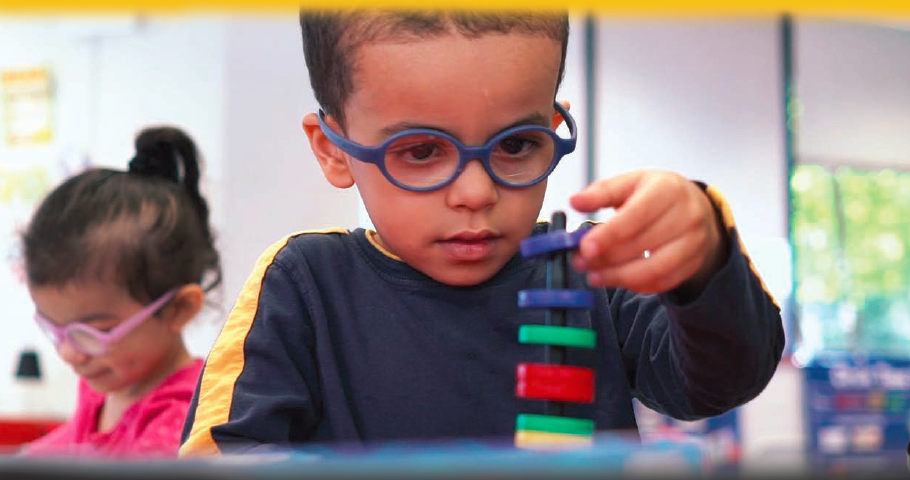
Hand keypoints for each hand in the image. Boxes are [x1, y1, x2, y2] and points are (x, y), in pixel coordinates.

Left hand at [569, 170, 727, 296]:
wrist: (697, 208)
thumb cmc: (656, 194)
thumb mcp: (631, 183)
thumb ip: (602, 192)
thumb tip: (575, 201)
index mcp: (667, 189)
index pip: (636, 215)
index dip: (609, 234)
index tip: (585, 248)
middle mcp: (686, 215)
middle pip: (642, 244)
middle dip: (606, 258)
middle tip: (580, 263)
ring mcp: (693, 242)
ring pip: (654, 269)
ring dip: (619, 277)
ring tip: (594, 276)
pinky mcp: (693, 263)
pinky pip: (663, 282)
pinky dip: (637, 285)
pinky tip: (617, 279)